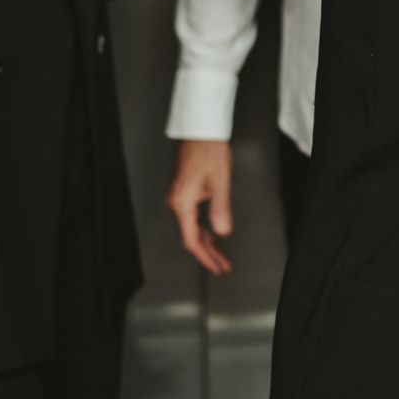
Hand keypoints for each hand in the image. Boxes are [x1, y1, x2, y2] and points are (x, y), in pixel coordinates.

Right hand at [166, 139, 234, 274]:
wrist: (200, 130)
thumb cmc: (209, 150)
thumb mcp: (219, 182)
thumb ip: (220, 209)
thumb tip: (222, 233)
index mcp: (181, 203)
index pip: (191, 240)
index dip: (205, 257)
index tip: (217, 268)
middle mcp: (175, 202)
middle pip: (190, 237)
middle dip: (208, 253)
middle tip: (223, 266)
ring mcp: (178, 196)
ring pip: (191, 227)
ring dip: (207, 242)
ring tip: (222, 254)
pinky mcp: (183, 191)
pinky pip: (191, 217)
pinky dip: (203, 228)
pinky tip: (214, 233)